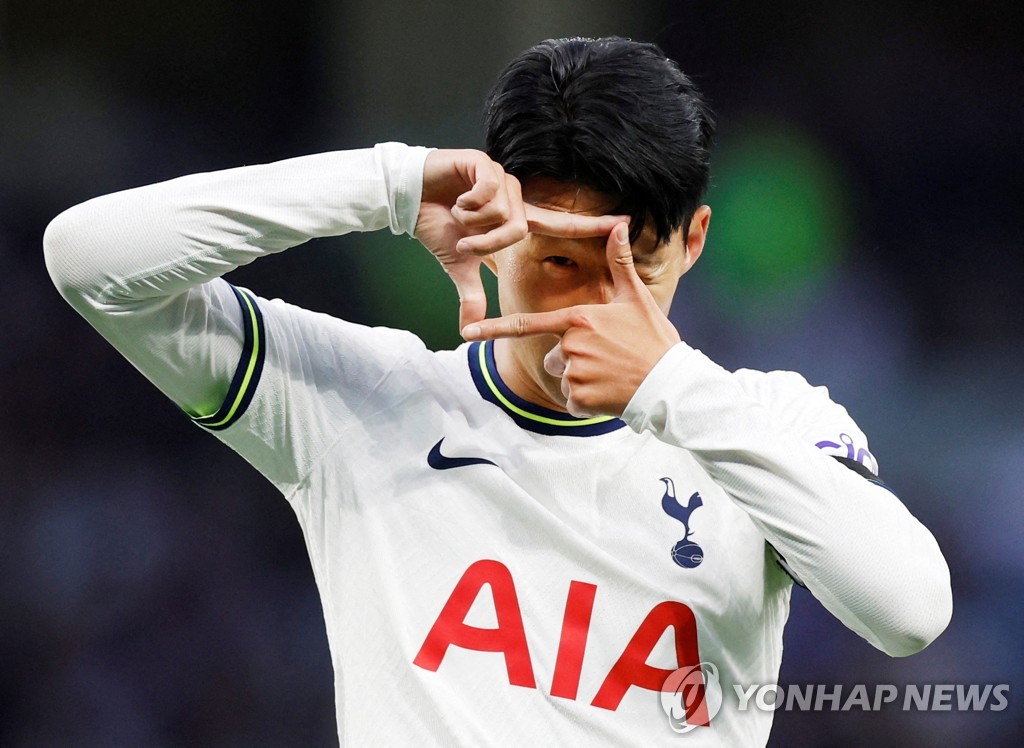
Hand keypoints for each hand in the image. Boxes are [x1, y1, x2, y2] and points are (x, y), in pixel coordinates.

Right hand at [415, 149, 625, 330]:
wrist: (407, 199)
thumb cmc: (437, 227)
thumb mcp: (459, 265)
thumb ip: (471, 294)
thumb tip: (467, 329)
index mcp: (516, 217)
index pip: (560, 223)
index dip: (591, 225)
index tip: (624, 224)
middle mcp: (514, 195)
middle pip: (519, 228)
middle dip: (488, 242)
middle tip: (466, 241)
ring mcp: (501, 178)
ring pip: (503, 212)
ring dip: (475, 223)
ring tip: (457, 215)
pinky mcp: (483, 163)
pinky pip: (488, 191)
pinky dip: (468, 203)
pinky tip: (455, 198)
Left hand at [461, 223, 680, 417]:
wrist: (671, 384)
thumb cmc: (654, 340)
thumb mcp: (636, 299)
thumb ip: (620, 263)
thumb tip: (618, 223)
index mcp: (578, 319)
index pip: (527, 324)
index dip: (494, 328)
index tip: (468, 331)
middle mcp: (571, 345)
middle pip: (553, 356)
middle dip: (573, 360)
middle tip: (607, 360)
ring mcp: (574, 373)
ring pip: (563, 378)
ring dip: (582, 381)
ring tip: (611, 375)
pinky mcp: (580, 399)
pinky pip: (572, 402)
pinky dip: (588, 402)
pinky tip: (610, 393)